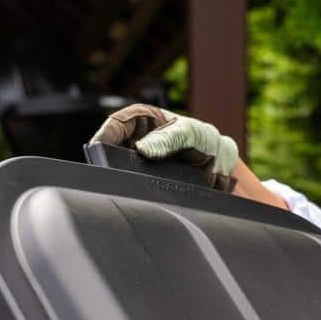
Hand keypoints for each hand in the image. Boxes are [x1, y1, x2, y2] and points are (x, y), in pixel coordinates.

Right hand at [90, 104, 238, 191]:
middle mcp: (135, 142)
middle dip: (108, 161)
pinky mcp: (146, 185)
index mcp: (142, 121)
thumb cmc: (203, 139)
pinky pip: (134, 190)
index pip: (116, 125)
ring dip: (120, 180)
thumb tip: (143, 149)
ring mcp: (138, 165)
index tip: (98, 148)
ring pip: (120, 173)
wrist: (221, 165)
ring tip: (121, 187)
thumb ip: (169, 139)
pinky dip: (134, 194)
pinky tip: (135, 199)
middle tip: (109, 172)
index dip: (104, 136)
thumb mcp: (191, 132)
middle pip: (111, 151)